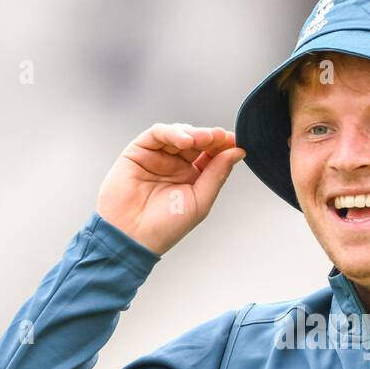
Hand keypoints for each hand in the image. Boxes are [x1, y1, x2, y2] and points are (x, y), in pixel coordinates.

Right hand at [96, 123, 244, 254]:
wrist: (131, 236)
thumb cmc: (165, 226)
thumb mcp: (200, 200)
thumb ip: (217, 174)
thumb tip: (237, 151)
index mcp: (192, 178)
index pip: (211, 155)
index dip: (223, 146)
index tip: (235, 141)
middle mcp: (175, 166)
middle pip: (197, 142)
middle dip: (210, 137)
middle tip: (221, 137)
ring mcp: (157, 157)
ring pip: (178, 134)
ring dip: (193, 133)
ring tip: (204, 139)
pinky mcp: (138, 151)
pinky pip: (157, 134)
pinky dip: (172, 132)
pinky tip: (185, 140)